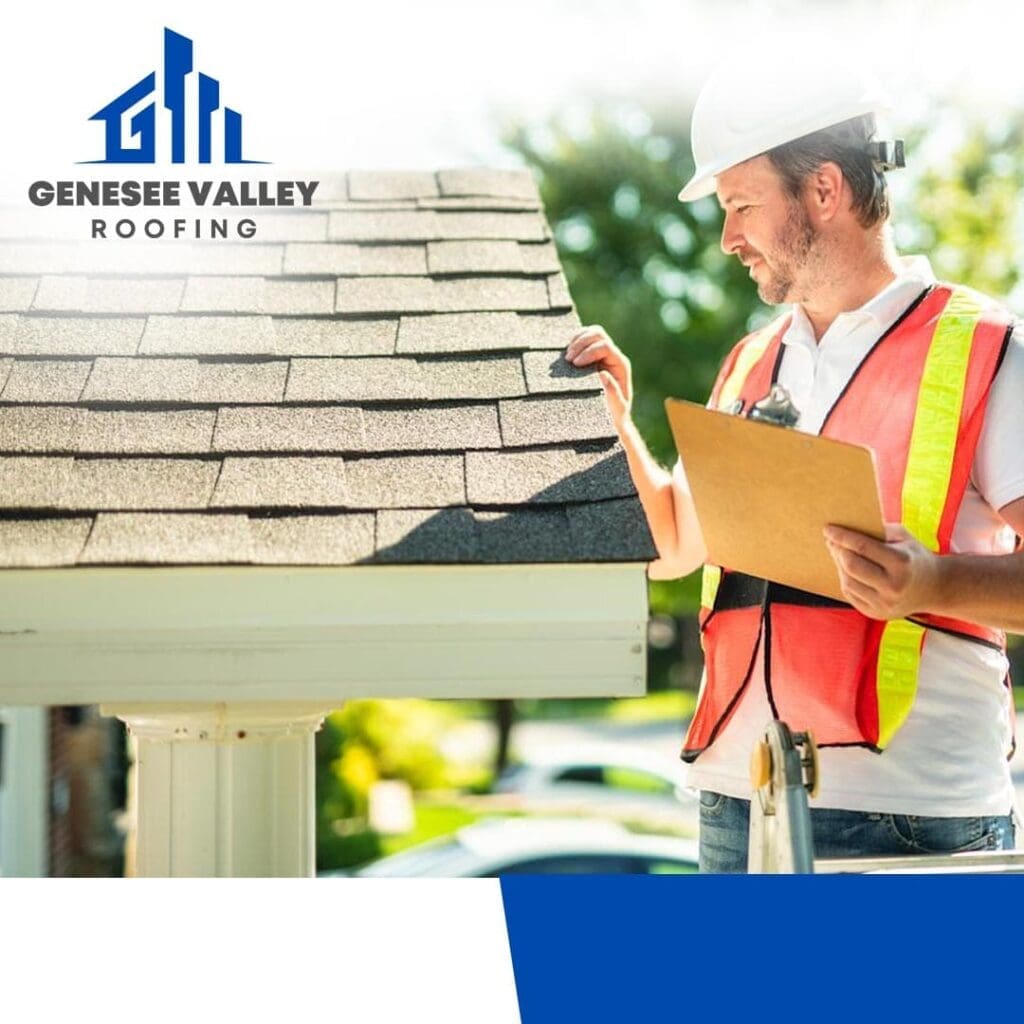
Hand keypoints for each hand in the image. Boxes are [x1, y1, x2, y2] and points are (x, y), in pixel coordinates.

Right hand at [565, 325, 632, 427]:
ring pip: (591, 333)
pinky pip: (583, 340)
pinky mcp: (592, 356)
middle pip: (598, 333)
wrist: (613, 418)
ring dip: (576, 340)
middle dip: (581, 342)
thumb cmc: (615, 415)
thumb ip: (613, 393)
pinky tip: (565, 355)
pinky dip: (573, 343)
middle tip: (568, 359)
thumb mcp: (616, 409)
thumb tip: (603, 374)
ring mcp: (603, 354)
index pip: (605, 346)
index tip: (575, 364)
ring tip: (566, 357)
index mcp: (620, 364)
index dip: (589, 351)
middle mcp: (613, 356)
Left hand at [824, 523, 943, 619]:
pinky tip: (846, 569)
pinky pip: (850, 594)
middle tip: (832, 540)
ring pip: (847, 580)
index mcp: (902, 563)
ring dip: (839, 565)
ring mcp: (884, 603)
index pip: (862, 547)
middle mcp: (893, 586)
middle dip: (837, 550)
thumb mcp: (904, 538)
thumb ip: (880, 530)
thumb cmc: (914, 558)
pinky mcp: (876, 613)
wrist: (934, 589)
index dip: (842, 536)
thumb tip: (849, 524)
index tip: (828, 528)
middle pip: (851, 565)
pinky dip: (845, 579)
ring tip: (839, 553)